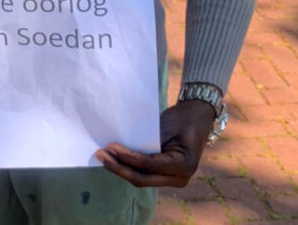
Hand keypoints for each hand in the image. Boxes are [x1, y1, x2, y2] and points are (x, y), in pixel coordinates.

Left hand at [95, 99, 215, 187]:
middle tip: (100, 155)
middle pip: (143, 179)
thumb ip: (148, 140)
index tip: (110, 147)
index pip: (150, 165)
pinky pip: (144, 175)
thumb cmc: (182, 118)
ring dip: (121, 170)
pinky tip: (115, 160)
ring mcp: (173, 180)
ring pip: (142, 180)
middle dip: (119, 168)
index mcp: (184, 165)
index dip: (128, 158)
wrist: (197, 118)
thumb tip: (122, 145)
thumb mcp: (167, 125)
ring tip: (103, 158)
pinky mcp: (166, 176)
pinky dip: (129, 168)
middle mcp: (179, 178)